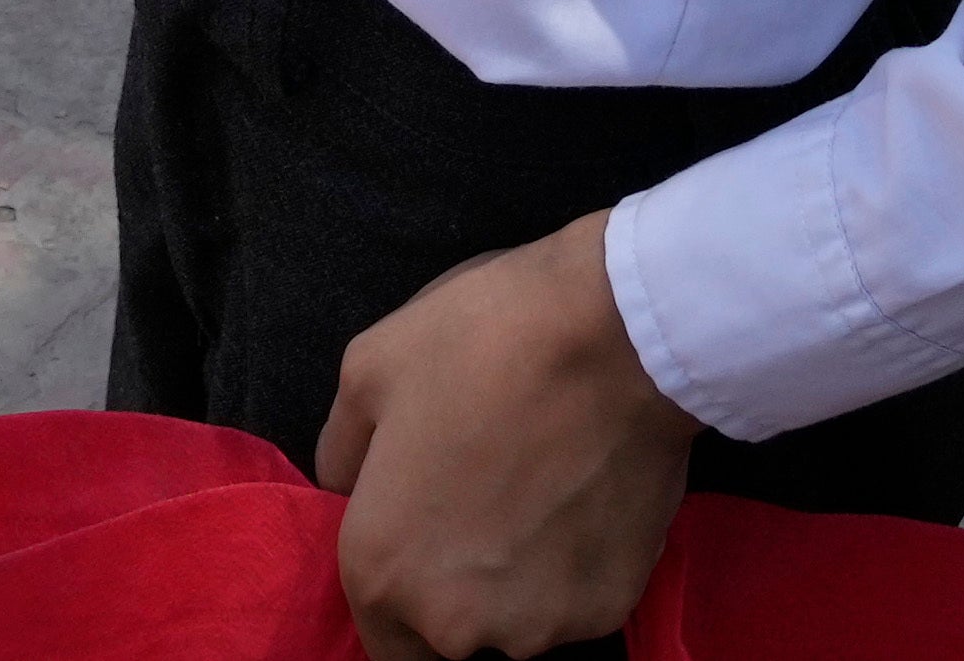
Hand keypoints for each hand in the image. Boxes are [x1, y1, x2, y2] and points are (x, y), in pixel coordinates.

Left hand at [314, 216, 696, 660]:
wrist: (620, 333)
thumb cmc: (481, 342)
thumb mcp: (369, 368)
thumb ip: (344, 451)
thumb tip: (347, 487)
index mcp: (381, 570)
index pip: (380, 636)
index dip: (400, 586)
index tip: (428, 536)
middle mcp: (453, 624)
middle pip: (448, 635)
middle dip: (459, 585)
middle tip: (489, 501)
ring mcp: (538, 625)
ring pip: (517, 622)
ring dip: (521, 579)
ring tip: (545, 493)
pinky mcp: (608, 609)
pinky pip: (577, 601)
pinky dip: (578, 566)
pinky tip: (587, 498)